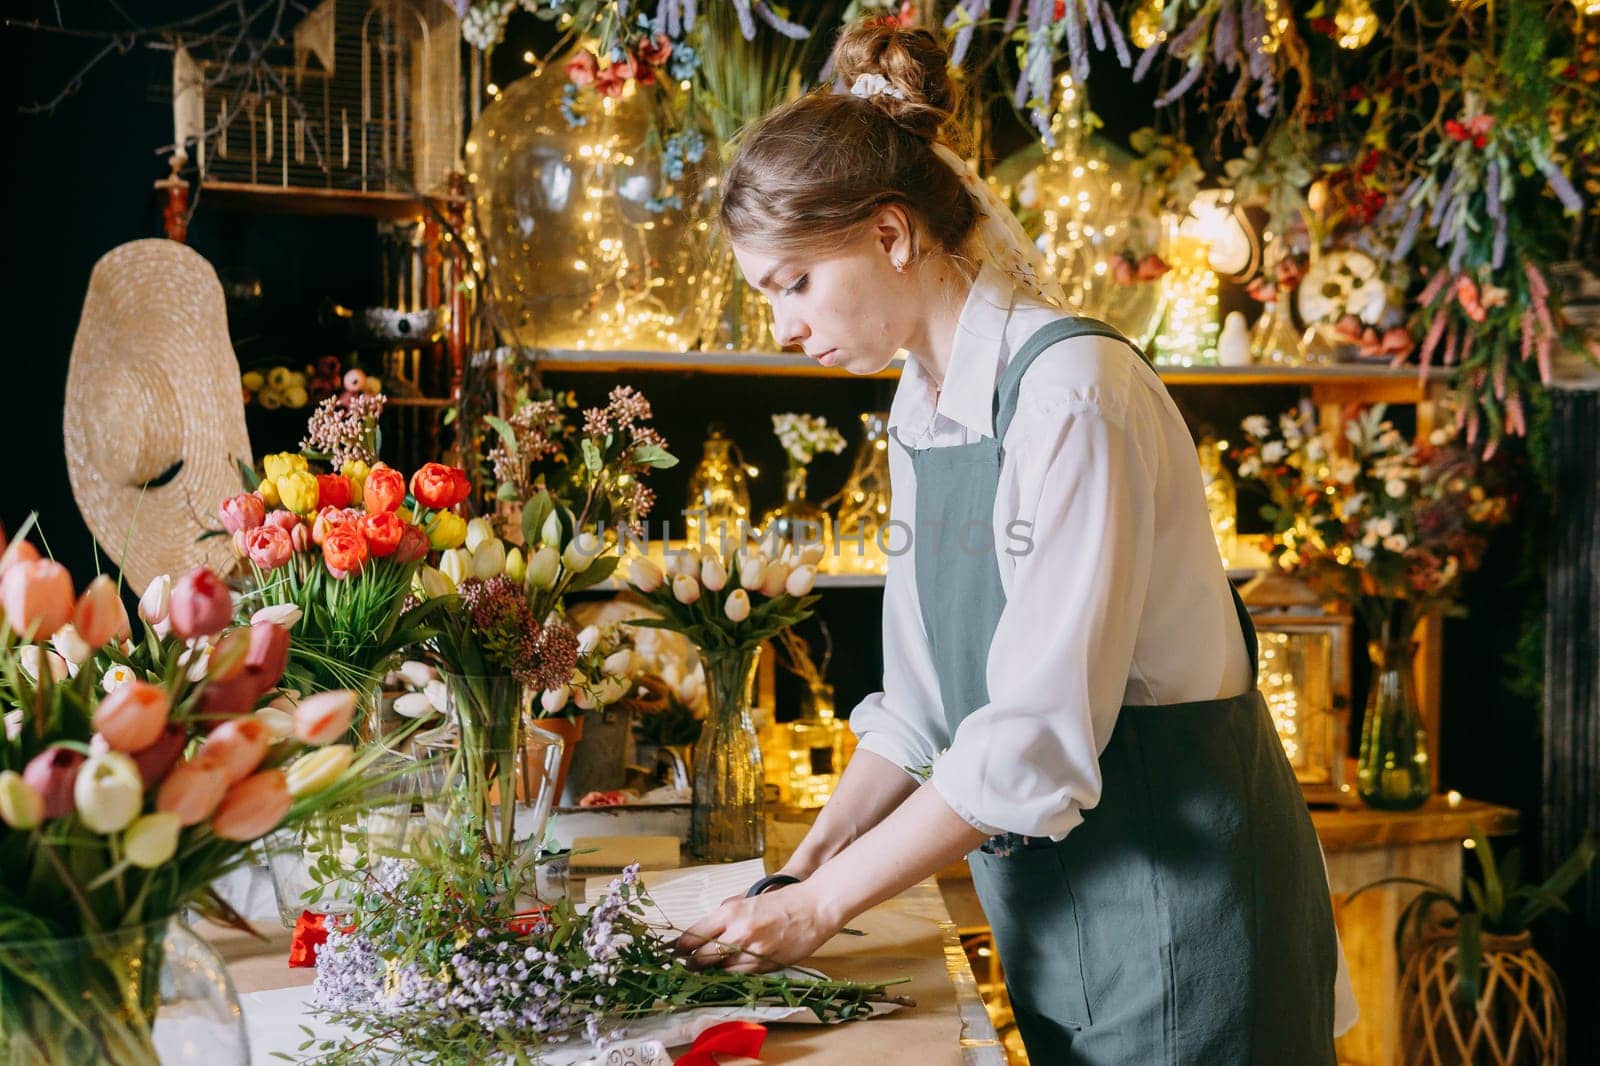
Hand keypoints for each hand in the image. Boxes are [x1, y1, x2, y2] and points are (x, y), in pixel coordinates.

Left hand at [673, 882, 840, 974]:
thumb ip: (725, 916)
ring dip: (709, 972)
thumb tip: (704, 932)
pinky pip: (739, 976)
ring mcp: (752, 952)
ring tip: (703, 971)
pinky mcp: (765, 966)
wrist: (815, 908)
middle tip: (684, 966)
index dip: (678, 948)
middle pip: (700, 958)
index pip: (691, 936)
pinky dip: (730, 975)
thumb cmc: (782, 900)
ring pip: (718, 971)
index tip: (672, 953)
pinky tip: (727, 972)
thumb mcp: (747, 900)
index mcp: (730, 912)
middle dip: (690, 964)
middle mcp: (738, 933)